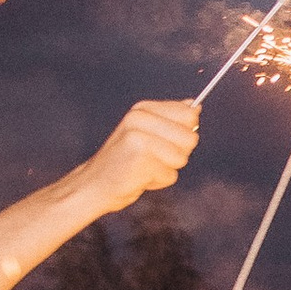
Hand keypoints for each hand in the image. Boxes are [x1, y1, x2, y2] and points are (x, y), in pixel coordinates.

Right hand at [83, 100, 200, 211]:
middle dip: (178, 154)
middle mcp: (140, 118)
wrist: (95, 184)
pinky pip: (170, 175)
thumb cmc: (125, 161)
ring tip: (145, 167)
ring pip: (182, 158)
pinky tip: (139, 177)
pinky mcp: (140, 158)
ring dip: (167, 169)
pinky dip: (159, 181)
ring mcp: (139, 136)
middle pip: (190, 138)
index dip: (184, 133)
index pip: (189, 113)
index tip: (165, 140)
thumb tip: (195, 105)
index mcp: (143, 109)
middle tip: (152, 157)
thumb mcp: (147, 133)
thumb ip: (171, 120)